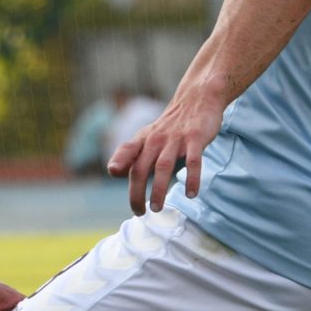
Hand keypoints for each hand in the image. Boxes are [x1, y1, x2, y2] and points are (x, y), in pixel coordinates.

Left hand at [108, 94, 222, 214]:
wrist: (198, 98)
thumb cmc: (171, 126)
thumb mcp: (148, 137)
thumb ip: (132, 154)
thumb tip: (113, 171)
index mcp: (144, 139)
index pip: (126, 153)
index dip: (118, 165)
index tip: (114, 178)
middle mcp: (156, 139)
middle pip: (141, 168)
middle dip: (137, 192)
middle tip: (139, 212)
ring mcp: (176, 139)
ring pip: (163, 167)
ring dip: (159, 189)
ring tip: (157, 208)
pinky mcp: (196, 138)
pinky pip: (193, 161)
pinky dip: (192, 178)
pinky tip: (191, 194)